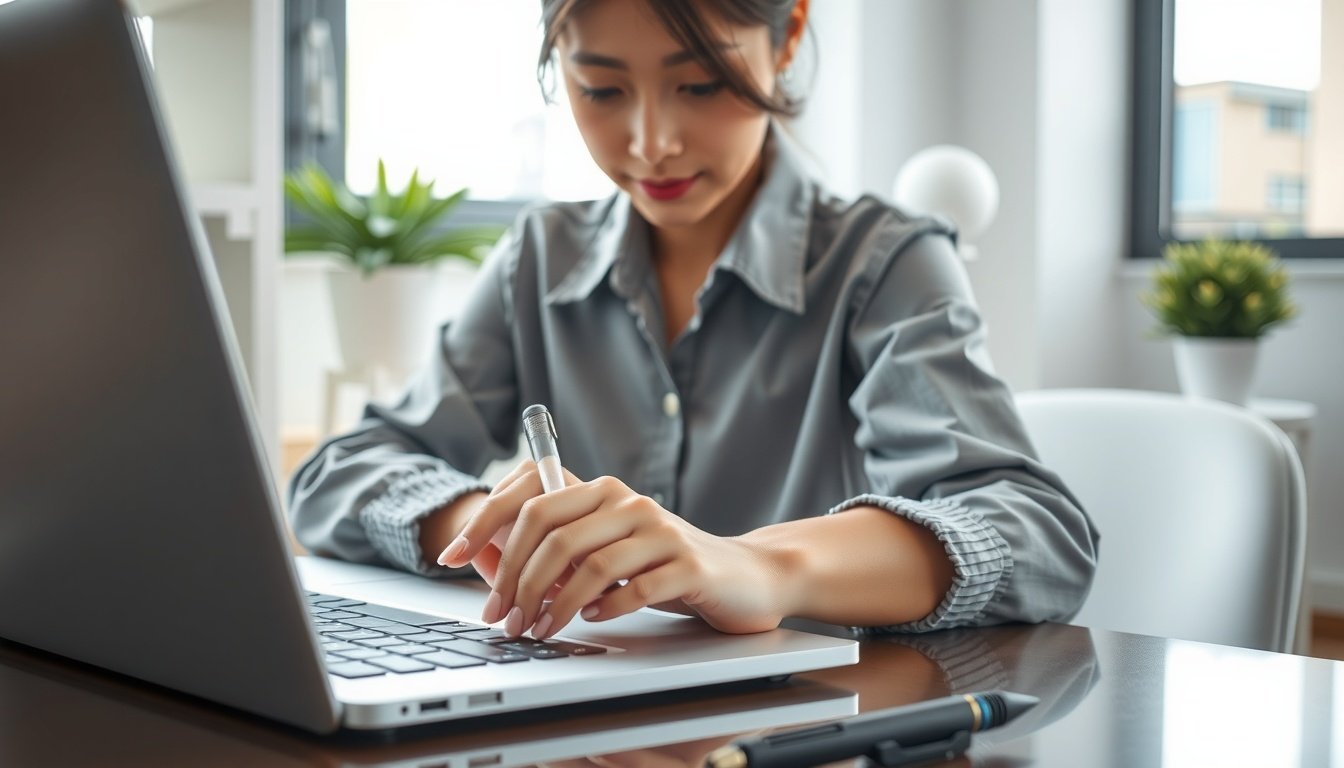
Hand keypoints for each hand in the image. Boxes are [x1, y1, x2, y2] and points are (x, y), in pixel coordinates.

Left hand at [438, 461, 793, 638]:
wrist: (741, 578)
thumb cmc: (662, 567)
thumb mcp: (601, 554)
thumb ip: (550, 555)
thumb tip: (480, 560)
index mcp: (600, 491)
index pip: (529, 500)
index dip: (483, 528)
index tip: (450, 561)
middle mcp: (627, 501)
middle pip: (552, 534)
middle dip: (516, 582)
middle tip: (503, 619)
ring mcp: (660, 529)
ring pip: (588, 564)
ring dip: (554, 605)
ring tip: (541, 629)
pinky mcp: (687, 563)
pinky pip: (633, 587)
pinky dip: (604, 608)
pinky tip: (592, 620)